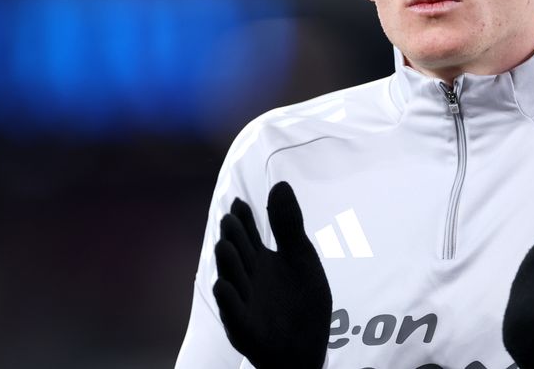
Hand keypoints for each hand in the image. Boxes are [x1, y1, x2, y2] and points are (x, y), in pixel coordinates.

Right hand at [212, 182, 331, 368]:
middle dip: (233, 237)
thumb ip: (289, 225)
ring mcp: (244, 303)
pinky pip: (233, 314)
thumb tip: (280, 184)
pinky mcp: (245, 329)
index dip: (243, 219)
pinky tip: (225, 285)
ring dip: (227, 264)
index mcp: (259, 258)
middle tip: (230, 219)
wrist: (308, 349)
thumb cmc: (301, 302)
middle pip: (237, 252)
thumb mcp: (301, 259)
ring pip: (230, 280)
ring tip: (225, 245)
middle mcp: (247, 278)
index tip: (240, 203)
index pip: (247, 233)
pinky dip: (228, 301)